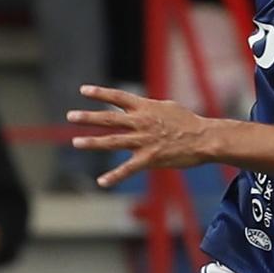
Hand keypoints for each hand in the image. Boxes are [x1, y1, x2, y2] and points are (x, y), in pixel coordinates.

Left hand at [67, 83, 213, 187]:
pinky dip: (114, 176)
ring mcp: (143, 141)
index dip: (100, 93)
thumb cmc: (187, 121)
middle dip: (88, 117)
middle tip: (70, 116)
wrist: (203, 138)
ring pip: (113, 141)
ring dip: (93, 142)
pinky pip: (128, 169)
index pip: (118, 97)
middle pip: (109, 118)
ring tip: (76, 142)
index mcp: (145, 107)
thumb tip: (136, 105)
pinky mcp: (149, 158)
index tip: (83, 91)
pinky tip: (101, 182)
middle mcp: (141, 122)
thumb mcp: (166, 107)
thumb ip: (147, 107)